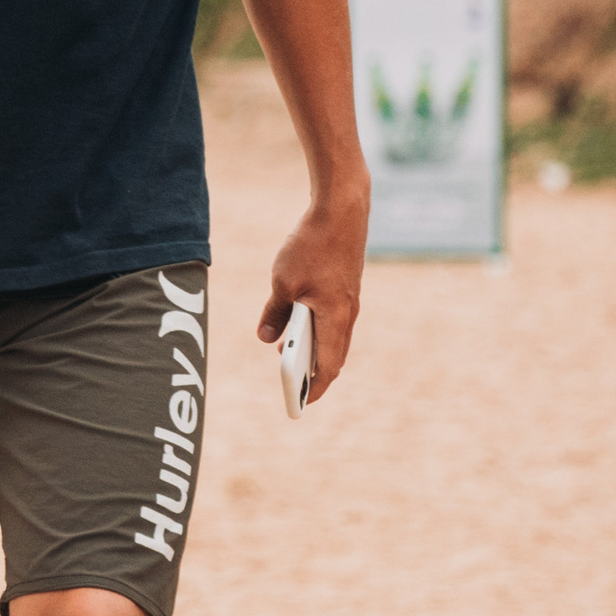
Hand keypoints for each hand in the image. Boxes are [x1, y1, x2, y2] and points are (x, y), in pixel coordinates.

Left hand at [256, 187, 367, 401]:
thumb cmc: (311, 247)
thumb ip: (274, 314)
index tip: (301, 403)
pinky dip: (316, 329)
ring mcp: (349, 301)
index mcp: (335, 319)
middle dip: (311, 372)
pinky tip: (296, 323)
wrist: (341, 212)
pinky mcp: (345, 289)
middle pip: (332, 355)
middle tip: (290, 384)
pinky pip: (332, 319)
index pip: (328, 367)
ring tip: (284, 353)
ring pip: (332, 337)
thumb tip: (266, 340)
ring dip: (312, 348)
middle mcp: (347, 315)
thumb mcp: (282, 282)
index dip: (315, 388)